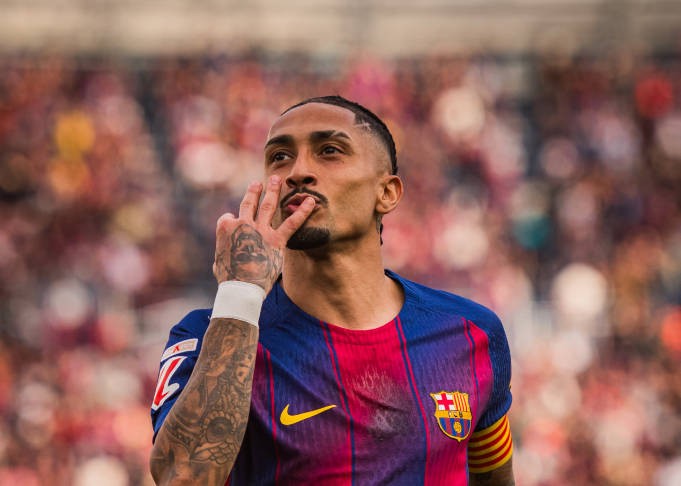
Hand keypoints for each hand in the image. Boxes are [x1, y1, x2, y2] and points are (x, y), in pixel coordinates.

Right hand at [213, 175, 314, 292]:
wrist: (241, 288)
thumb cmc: (228, 279)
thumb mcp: (218, 262)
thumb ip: (223, 252)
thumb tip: (225, 255)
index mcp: (225, 228)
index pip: (229, 218)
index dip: (232, 223)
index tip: (235, 227)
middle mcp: (243, 224)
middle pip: (249, 204)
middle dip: (254, 191)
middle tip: (258, 183)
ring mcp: (261, 230)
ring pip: (268, 206)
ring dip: (273, 191)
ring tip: (276, 180)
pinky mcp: (277, 240)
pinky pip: (292, 223)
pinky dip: (303, 211)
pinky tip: (311, 201)